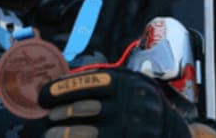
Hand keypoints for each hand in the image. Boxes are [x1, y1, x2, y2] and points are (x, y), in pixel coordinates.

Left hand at [40, 68, 192, 137]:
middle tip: (47, 120)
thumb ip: (100, 84)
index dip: (59, 90)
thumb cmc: (140, 107)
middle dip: (59, 115)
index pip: (86, 84)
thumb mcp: (128, 86)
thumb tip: (58, 87)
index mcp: (128, 84)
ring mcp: (130, 131)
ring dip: (61, 134)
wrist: (173, 133)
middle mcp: (130, 106)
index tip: (42, 96)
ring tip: (49, 134)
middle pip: (82, 109)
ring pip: (84, 134)